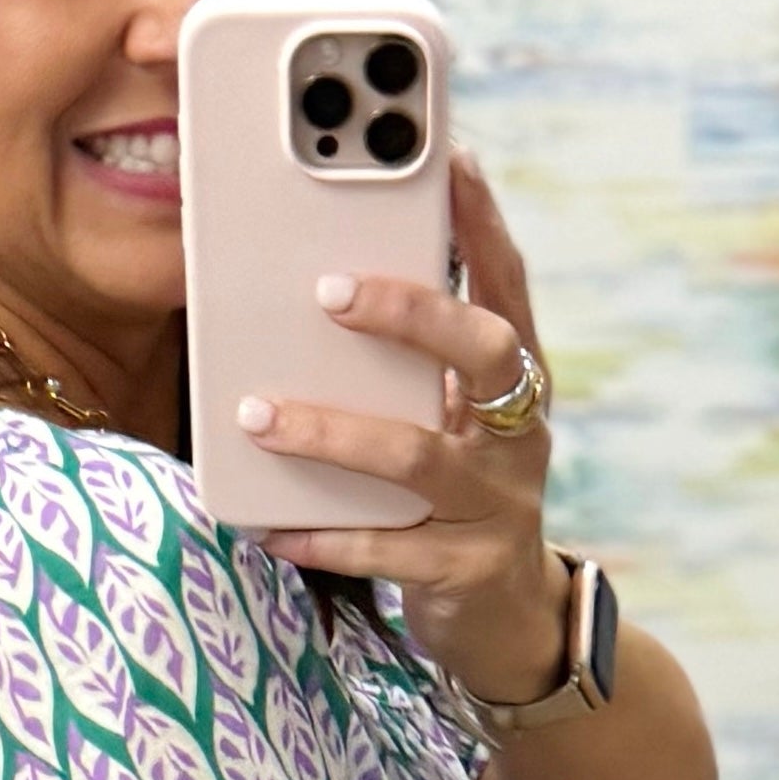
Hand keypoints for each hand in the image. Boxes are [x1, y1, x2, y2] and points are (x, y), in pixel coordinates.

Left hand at [243, 151, 569, 705]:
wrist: (507, 622)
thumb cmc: (455, 496)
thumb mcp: (447, 421)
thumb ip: (410, 365)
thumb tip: (317, 283)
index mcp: (518, 381)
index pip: (509, 284)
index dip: (484, 222)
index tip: (451, 158)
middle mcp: (520, 434)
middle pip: (485, 352)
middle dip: (410, 313)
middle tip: (327, 290)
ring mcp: (498, 505)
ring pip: (416, 456)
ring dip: (331, 431)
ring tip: (257, 416)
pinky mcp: (465, 571)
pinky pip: (386, 550)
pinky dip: (323, 535)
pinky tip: (269, 526)